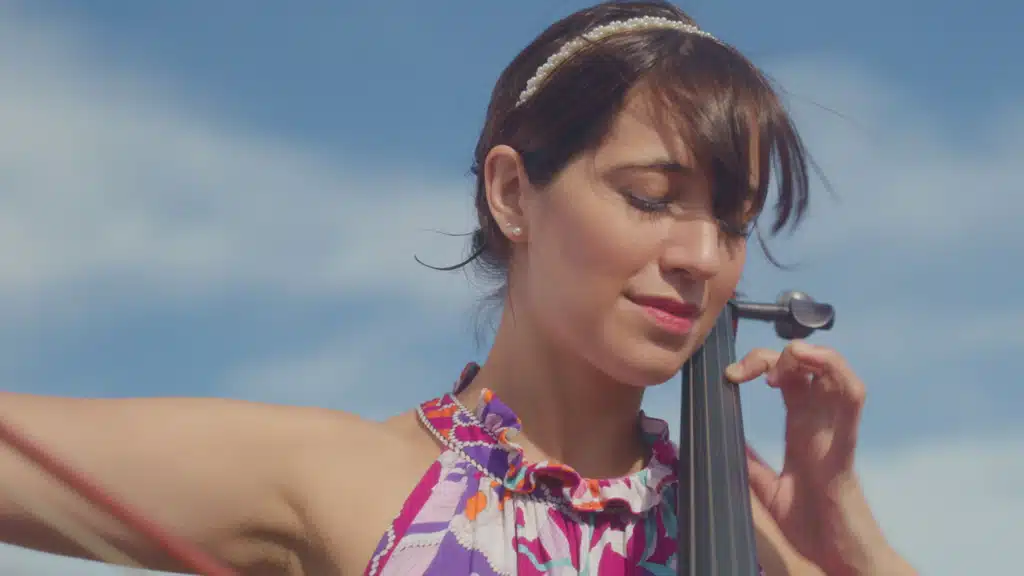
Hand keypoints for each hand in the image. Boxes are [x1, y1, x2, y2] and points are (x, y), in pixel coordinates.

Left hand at [726, 341, 912, 575]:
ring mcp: (834, 434)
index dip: (761, 364)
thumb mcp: (766, 491)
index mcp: (801, 431)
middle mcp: (819, 425)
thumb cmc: (812, 530)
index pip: (787, 379)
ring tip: (786, 357)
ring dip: (810, 354)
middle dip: (777, 354)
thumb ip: (750, 464)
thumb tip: (723, 440)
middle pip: (808, 368)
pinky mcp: (843, 450)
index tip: (731, 375)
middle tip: (747, 371)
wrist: (837, 565)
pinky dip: (839, 374)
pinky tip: (816, 360)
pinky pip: (852, 404)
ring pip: (835, 374)